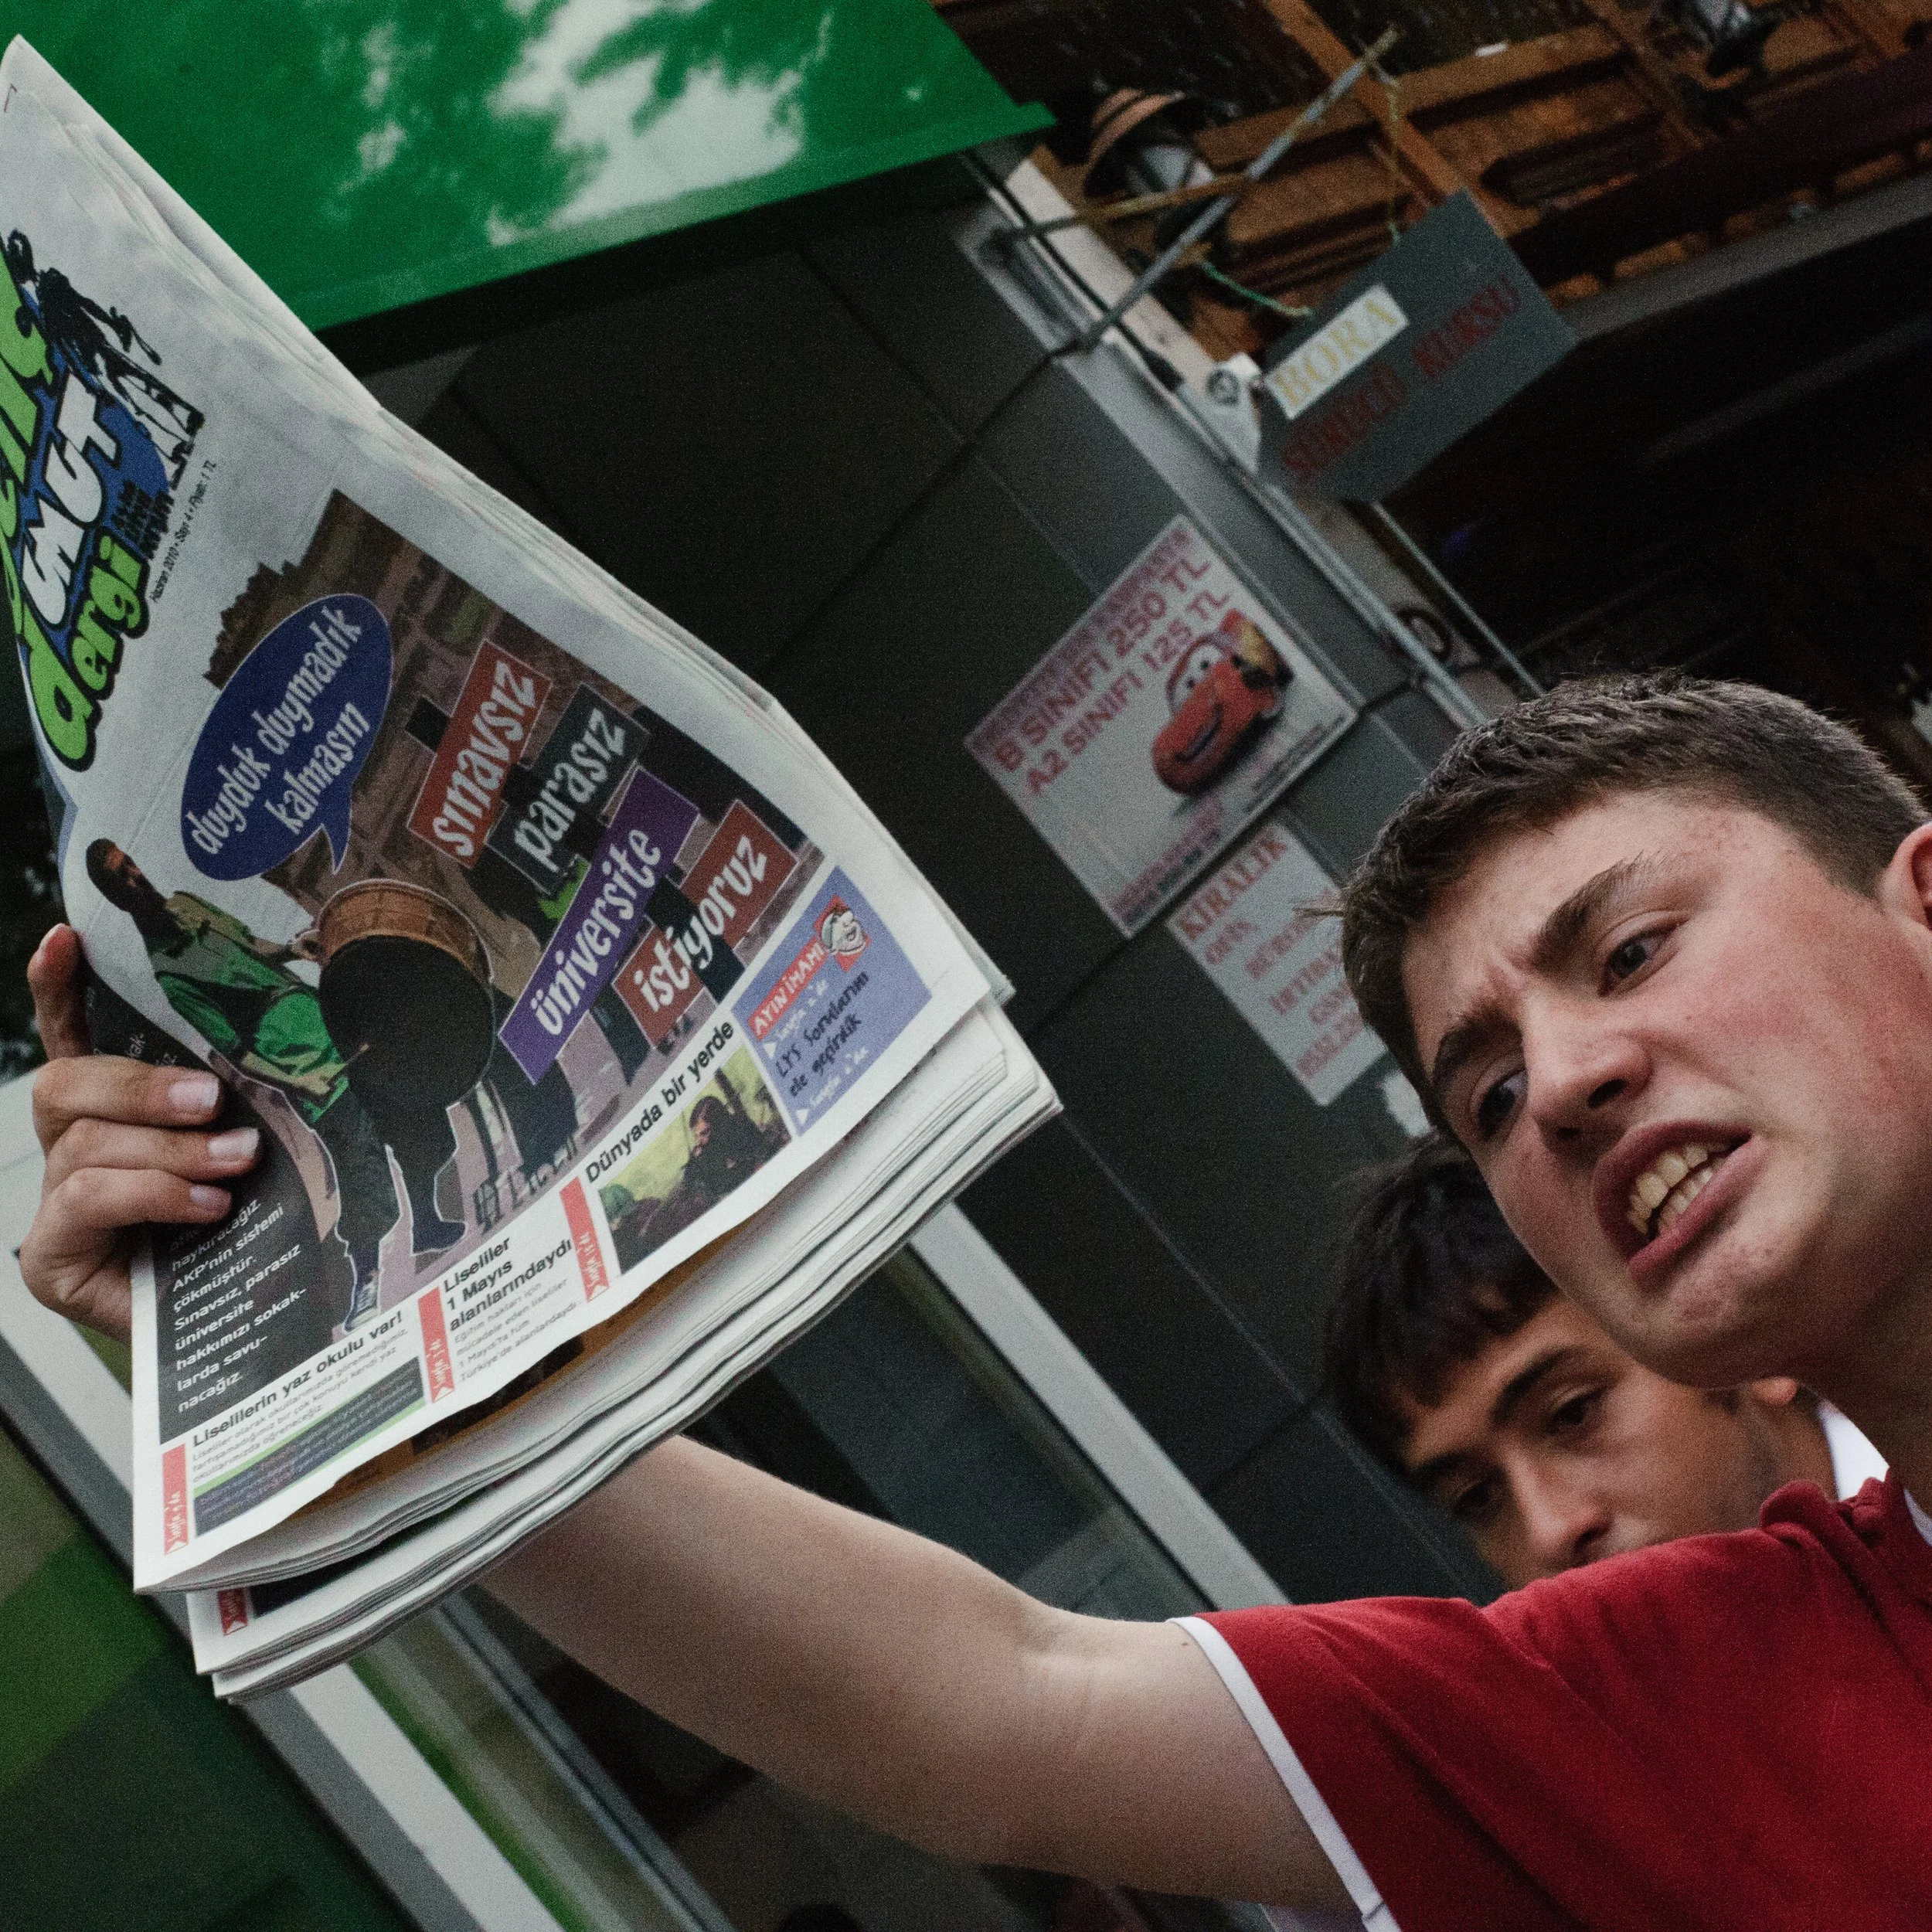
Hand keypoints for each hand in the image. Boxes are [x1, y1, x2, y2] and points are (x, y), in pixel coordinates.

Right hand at [19, 926, 261, 1340]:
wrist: (242, 1340)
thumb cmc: (247, 1238)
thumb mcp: (248, 1158)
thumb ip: (238, 1114)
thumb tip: (286, 1063)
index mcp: (116, 1113)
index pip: (73, 1035)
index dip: (60, 987)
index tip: (68, 936)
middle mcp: (74, 1148)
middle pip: (65, 1082)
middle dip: (140, 1084)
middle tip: (213, 1101)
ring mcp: (55, 1204)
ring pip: (86, 1144)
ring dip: (168, 1149)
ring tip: (235, 1163)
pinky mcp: (51, 1257)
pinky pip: (84, 1199)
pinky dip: (150, 1192)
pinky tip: (203, 1205)